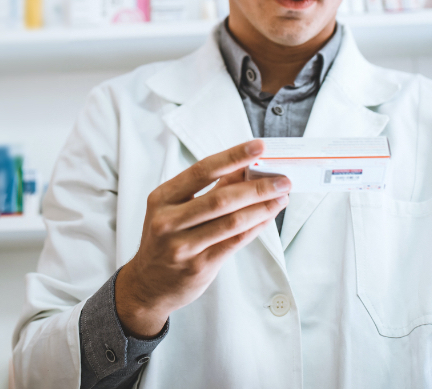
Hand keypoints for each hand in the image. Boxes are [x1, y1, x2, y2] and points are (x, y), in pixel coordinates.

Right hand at [115, 139, 290, 336]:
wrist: (148, 285)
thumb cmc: (167, 239)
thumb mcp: (176, 208)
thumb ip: (210, 188)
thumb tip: (245, 166)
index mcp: (162, 198)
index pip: (202, 170)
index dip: (233, 156)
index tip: (258, 147)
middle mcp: (169, 221)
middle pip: (221, 198)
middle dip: (257, 187)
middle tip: (283, 179)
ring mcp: (183, 246)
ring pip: (231, 222)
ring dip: (262, 207)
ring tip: (281, 197)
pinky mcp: (199, 266)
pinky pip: (234, 242)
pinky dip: (255, 226)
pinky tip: (268, 216)